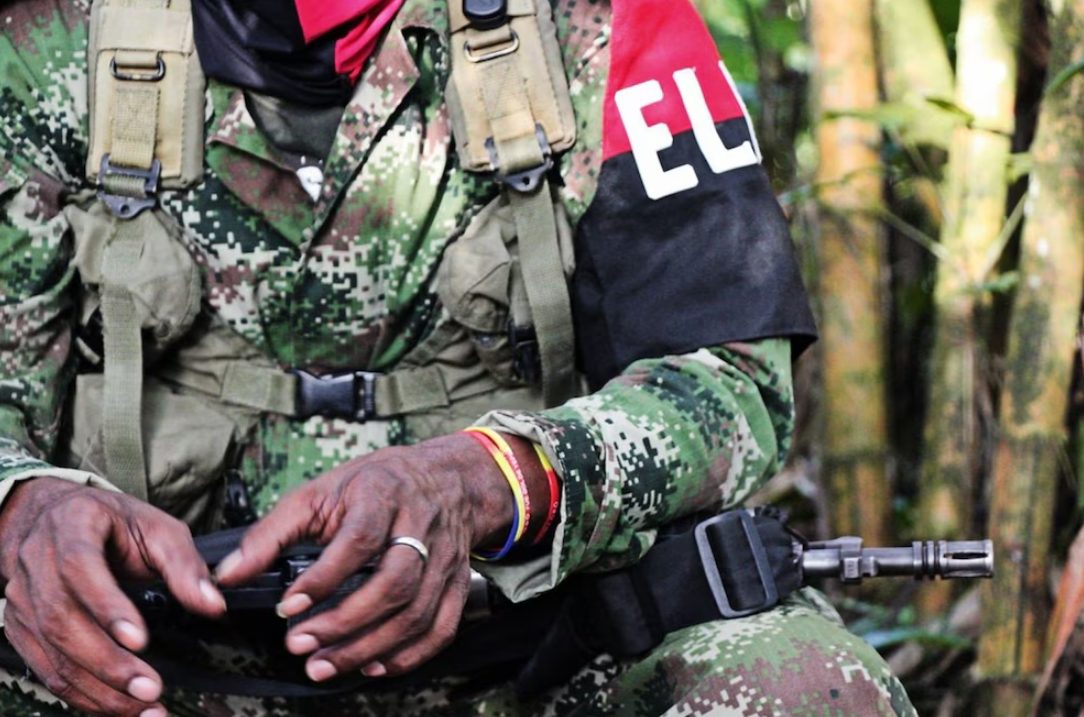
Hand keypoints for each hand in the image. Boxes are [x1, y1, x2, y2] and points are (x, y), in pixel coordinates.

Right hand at [0, 478, 226, 715]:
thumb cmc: (110, 522)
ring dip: (97, 688)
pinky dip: (82, 693)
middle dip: (108, 662)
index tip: (140, 639)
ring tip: (143, 707)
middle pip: (62, 619)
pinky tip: (116, 705)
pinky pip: (46, 668)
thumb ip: (184, 565)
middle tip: (149, 688)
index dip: (107, 606)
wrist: (53, 517)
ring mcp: (22, 597)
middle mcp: (38, 561)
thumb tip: (213, 604)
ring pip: (52, 651)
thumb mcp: (156, 528)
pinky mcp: (21, 627)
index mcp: (72, 526)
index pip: (80, 568)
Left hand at [214, 432, 533, 681]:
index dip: (324, 578)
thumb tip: (227, 575)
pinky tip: (374, 665)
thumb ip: (271, 533)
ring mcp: (446, 557)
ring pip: (416, 612)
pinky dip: (409, 654)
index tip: (288, 606)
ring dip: (369, 646)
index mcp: (384, 494)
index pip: (360, 540)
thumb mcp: (318, 493)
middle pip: (393, 583)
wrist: (446, 479)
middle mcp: (422, 526)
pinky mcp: (457, 582)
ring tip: (326, 664)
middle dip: (345, 622)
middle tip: (301, 646)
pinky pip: (441, 627)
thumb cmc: (375, 485)